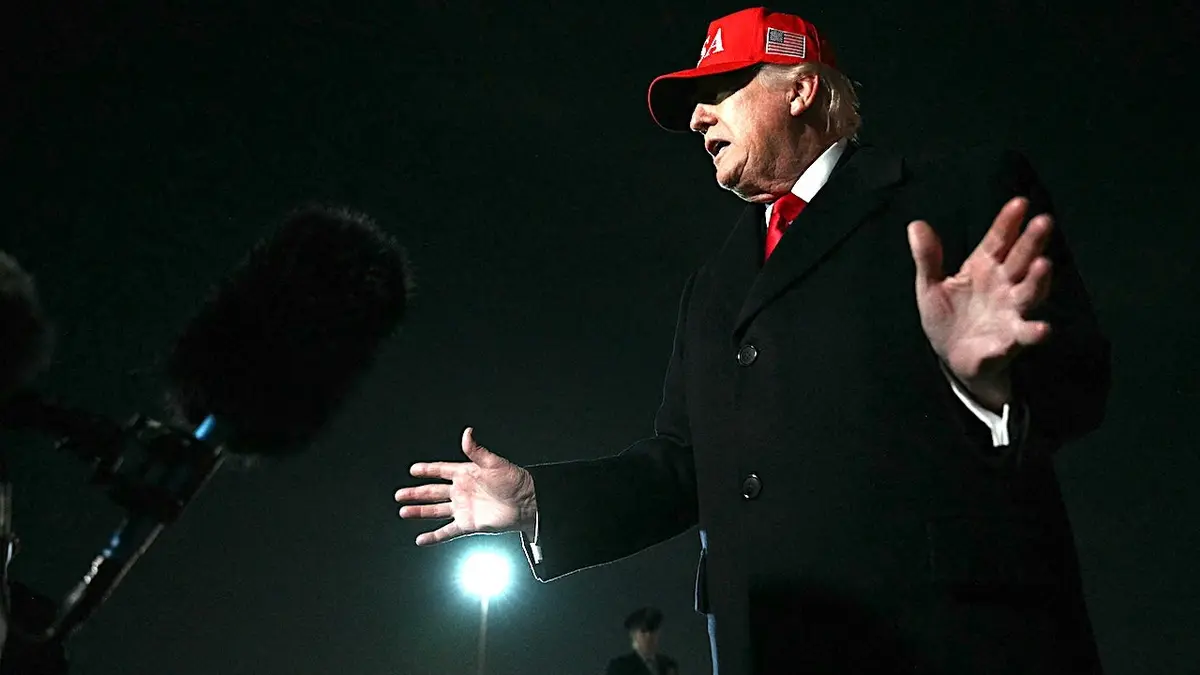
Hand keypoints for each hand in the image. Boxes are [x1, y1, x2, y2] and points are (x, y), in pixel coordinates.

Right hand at [394, 427, 536, 545]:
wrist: (528, 503)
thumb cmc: (514, 480)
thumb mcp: (494, 463)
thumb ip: (477, 451)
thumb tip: (467, 432)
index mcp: (466, 473)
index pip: (441, 470)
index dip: (427, 470)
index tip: (413, 470)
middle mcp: (462, 491)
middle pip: (433, 492)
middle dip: (415, 493)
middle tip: (399, 495)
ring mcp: (464, 508)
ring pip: (435, 511)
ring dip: (419, 512)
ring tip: (403, 512)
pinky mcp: (468, 524)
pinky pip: (447, 531)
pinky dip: (434, 536)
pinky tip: (421, 539)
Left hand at [907, 197, 1053, 409]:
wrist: (952, 357)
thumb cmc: (946, 317)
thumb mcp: (929, 286)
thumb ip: (927, 257)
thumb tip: (915, 225)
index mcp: (983, 267)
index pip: (998, 240)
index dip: (1008, 222)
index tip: (1019, 203)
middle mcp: (1004, 285)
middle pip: (1020, 259)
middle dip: (1032, 242)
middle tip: (1043, 221)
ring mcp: (1011, 311)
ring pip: (1030, 292)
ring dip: (1038, 280)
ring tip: (1043, 264)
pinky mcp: (1011, 339)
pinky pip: (1026, 334)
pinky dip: (1035, 332)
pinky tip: (1043, 329)